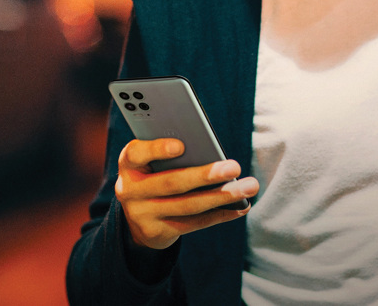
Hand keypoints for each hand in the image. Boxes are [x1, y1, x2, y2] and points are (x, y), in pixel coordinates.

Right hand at [115, 138, 258, 250]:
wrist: (138, 215)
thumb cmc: (154, 173)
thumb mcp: (152, 160)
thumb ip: (169, 152)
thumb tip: (209, 150)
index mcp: (128, 164)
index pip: (136, 153)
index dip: (157, 149)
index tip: (181, 145)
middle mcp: (130, 190)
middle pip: (171, 182)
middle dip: (205, 175)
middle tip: (234, 167)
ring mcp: (142, 215)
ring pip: (187, 205)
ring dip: (222, 196)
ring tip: (249, 186)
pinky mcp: (158, 232)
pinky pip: (194, 223)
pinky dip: (220, 214)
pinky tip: (241, 205)